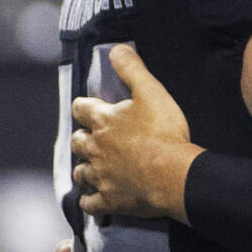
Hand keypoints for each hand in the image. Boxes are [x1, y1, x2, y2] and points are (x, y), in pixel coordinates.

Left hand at [70, 45, 201, 222]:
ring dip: (85, 168)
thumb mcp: (152, 92)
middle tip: (94, 138)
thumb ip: (133, 69)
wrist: (174, 174)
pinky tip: (96, 197)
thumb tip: (116, 49)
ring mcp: (100, 176)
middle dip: (83, 138)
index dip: (84, 106)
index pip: (81, 108)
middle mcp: (95, 148)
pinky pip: (90, 203)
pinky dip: (91, 200)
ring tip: (95, 167)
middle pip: (77, 141)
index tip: (90, 107)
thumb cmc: (164, 132)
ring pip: (80, 172)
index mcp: (103, 121)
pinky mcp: (109, 199)